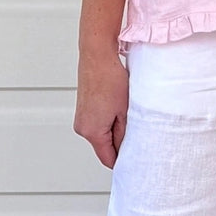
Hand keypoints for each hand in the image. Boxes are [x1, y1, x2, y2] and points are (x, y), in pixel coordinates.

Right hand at [73, 52, 129, 167]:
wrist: (97, 55)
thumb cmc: (110, 78)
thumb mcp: (125, 109)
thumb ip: (125, 132)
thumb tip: (126, 146)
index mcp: (92, 132)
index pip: (108, 158)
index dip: (122, 160)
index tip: (134, 159)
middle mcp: (82, 128)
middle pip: (104, 147)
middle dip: (118, 140)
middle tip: (133, 127)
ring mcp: (81, 118)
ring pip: (101, 134)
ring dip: (113, 128)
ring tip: (123, 111)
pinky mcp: (82, 109)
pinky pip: (97, 123)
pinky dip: (107, 119)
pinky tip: (115, 105)